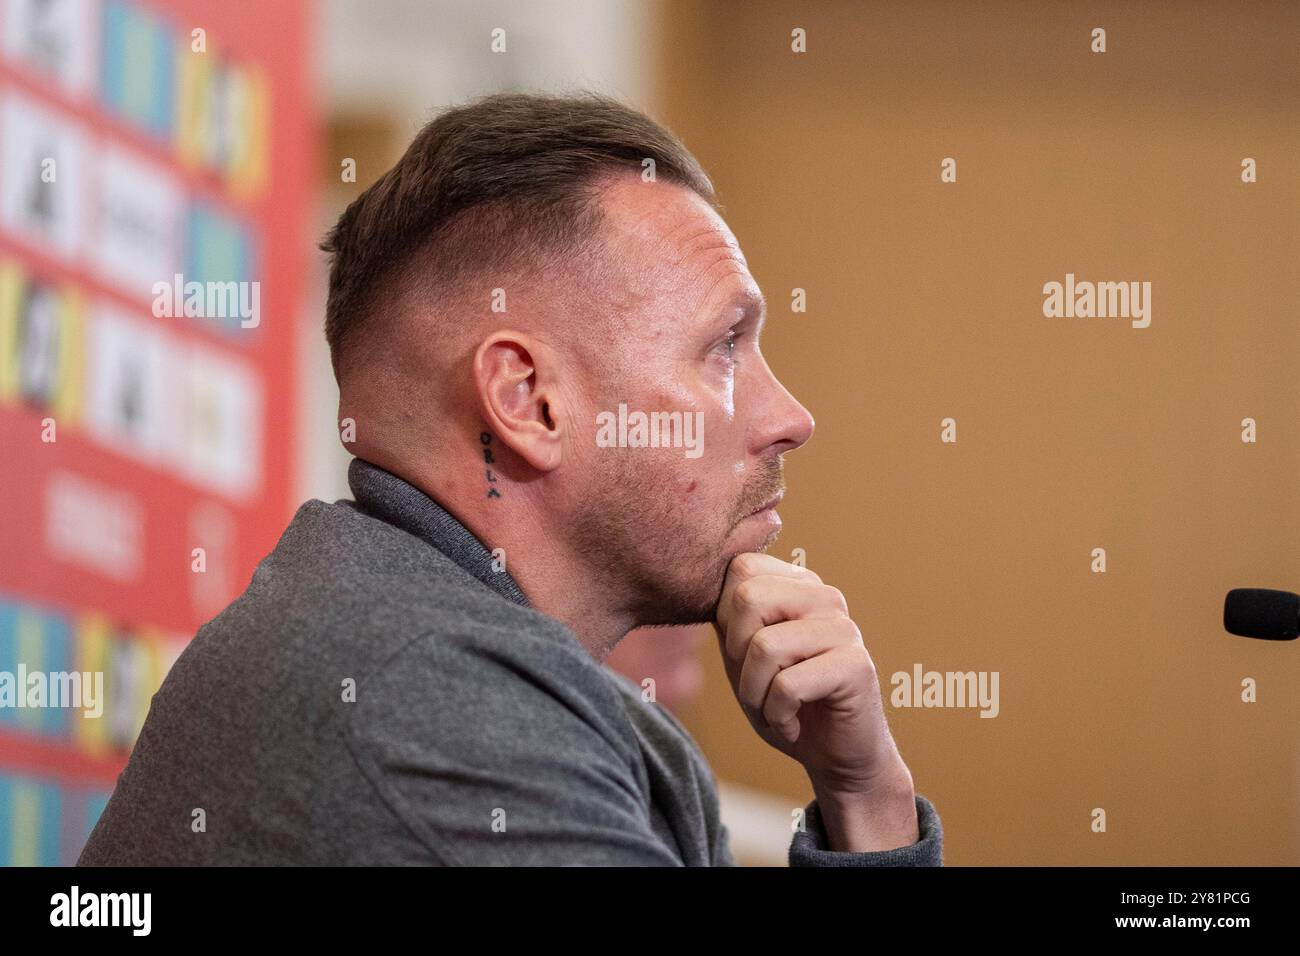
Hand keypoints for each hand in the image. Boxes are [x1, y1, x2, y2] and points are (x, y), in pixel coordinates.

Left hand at [713, 552, 918, 848]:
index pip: (742, 568)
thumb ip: (728, 616)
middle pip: (747, 598)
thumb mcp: (743, 655)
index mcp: (799, 586)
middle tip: (758, 684)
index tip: (747, 654)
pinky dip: (778, 716)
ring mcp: (844, 628)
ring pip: (764, 646)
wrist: (834, 756)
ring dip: (756, 694)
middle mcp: (825, 597)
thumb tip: (699, 583)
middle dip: (738, 654)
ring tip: (775, 708)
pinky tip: (795, 725)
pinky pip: (787, 686)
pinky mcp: (856, 666)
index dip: (726, 617)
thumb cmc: (784, 701)